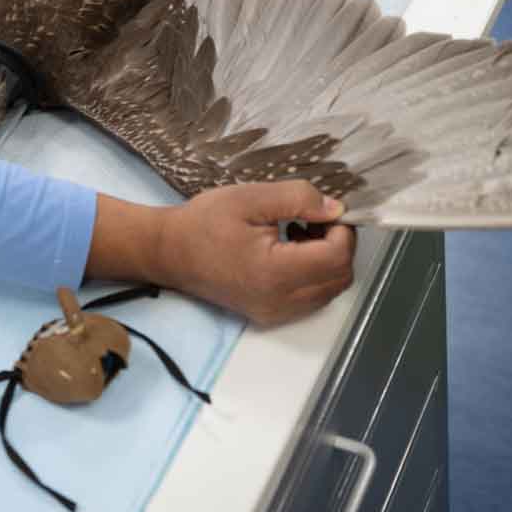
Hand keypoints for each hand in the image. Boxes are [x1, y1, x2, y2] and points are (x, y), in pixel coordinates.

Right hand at [154, 181, 356, 326]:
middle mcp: (280, 301)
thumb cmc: (205, 222)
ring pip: (329, 290)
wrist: (169, 252)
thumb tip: (336, 209)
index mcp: (276, 272)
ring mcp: (276, 312)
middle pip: (340, 278)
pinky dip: (314, 274)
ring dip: (327, 260)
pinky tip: (290, 250)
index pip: (337, 256)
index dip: (342, 229)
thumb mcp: (251, 197)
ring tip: (300, 231)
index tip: (325, 209)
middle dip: (338, 244)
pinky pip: (312, 298)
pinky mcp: (270, 314)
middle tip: (315, 218)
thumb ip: (298, 199)